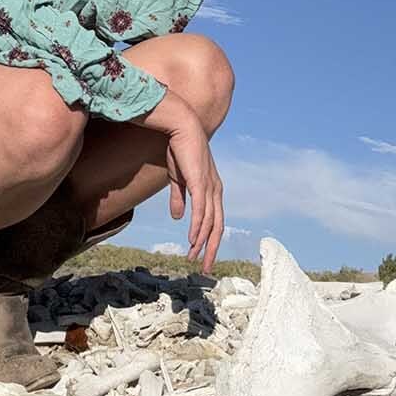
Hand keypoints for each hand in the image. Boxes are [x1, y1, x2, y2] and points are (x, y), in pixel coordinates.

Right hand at [163, 115, 224, 273]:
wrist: (181, 127)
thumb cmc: (180, 150)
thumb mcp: (178, 179)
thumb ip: (179, 198)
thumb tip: (178, 218)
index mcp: (212, 190)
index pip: (215, 221)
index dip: (209, 241)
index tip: (202, 257)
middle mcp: (216, 191)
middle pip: (217, 227)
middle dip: (211, 249)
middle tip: (205, 268)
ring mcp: (210, 187)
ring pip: (209, 222)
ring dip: (201, 242)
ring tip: (194, 257)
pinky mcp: (200, 183)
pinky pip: (201, 210)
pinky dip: (198, 227)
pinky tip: (194, 240)